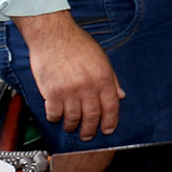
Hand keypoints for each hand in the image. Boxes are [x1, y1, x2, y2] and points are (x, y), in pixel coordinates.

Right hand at [13, 11, 123, 139]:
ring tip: (72, 127)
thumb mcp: (102, 59)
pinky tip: (57, 117)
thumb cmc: (77, 44)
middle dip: (91, 130)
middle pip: (92, 116)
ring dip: (72, 126)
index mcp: (103, 78)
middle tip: (88, 135)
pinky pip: (54, 113)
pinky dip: (56, 118)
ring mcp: (68, 91)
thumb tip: (120, 95)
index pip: (111, 106)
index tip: (108, 130)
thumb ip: (112, 79)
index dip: (111, 121)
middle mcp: (87, 87)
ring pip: (73, 118)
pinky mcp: (51, 92)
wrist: (53, 35)